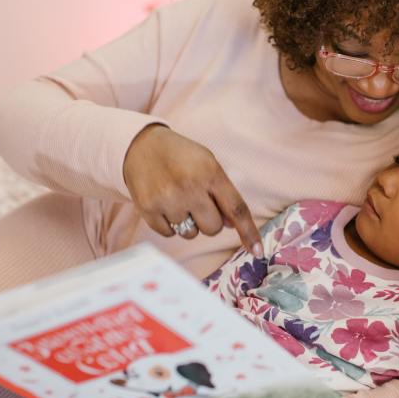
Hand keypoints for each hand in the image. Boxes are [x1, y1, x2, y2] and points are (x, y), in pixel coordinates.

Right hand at [123, 124, 262, 256]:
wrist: (141, 145)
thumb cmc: (181, 156)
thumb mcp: (208, 163)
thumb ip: (223, 193)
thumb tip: (231, 225)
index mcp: (210, 172)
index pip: (236, 209)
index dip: (248, 232)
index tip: (258, 252)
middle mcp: (189, 187)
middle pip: (213, 228)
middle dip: (209, 221)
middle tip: (197, 202)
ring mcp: (167, 199)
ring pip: (191, 234)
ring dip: (188, 223)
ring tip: (177, 199)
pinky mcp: (148, 209)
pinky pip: (169, 234)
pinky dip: (169, 224)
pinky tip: (164, 204)